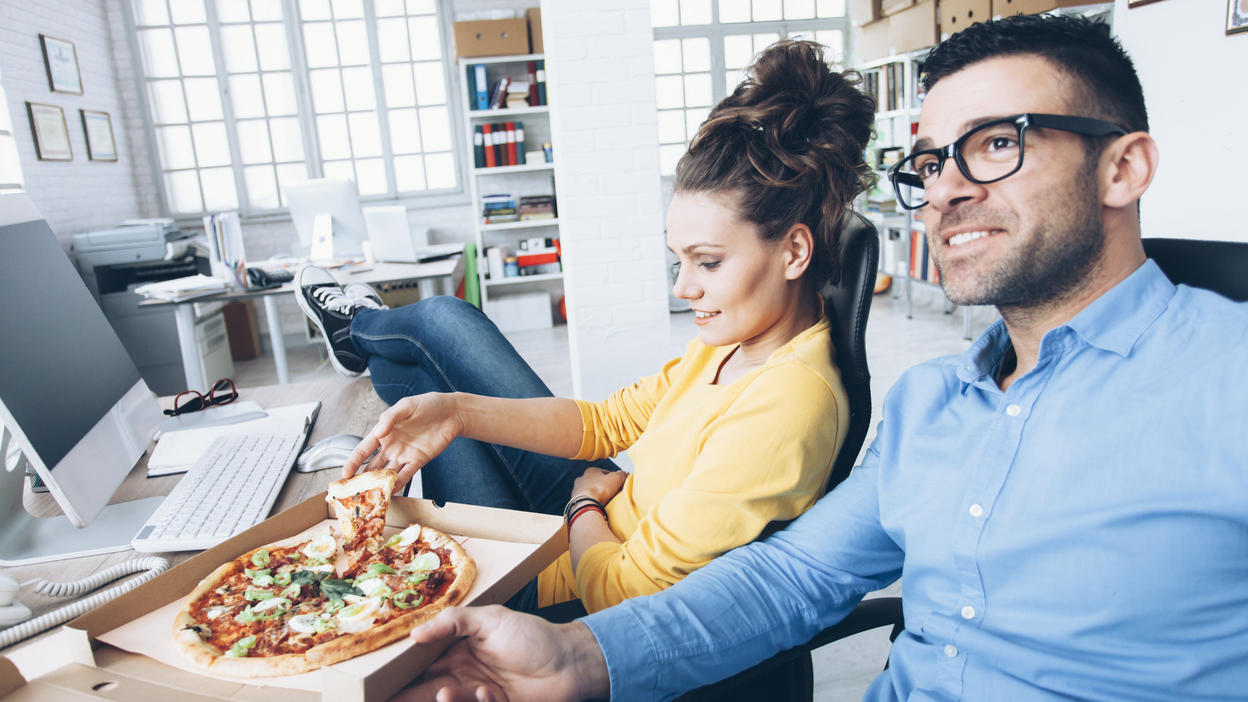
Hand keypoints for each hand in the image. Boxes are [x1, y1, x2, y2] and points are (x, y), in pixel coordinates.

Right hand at [342, 393, 461, 490]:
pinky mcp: (418, 461)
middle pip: (373, 466)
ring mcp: (404, 455)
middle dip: (362, 479)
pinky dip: (398, 485)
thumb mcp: (406, 405)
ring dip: (379, 484)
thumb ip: (390, 418)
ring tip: (370, 497)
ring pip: (387, 474)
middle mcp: (391, 446)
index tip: (344, 475)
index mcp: (383, 433)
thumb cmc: (428, 404)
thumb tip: (378, 432)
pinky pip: (406, 475)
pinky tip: (390, 493)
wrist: (452, 413)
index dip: (353, 463)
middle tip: (353, 492)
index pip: (363, 450)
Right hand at [391, 605, 607, 701]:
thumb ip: (453, 622)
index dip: (401, 669)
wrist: (571, 663)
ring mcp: (478, 694)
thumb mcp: (492, 619)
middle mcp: (464, 673)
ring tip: (445, 693)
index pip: (421, 662)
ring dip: (446, 699)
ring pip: (447, 701)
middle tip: (387, 699)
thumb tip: (415, 632)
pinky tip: (489, 692)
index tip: (378, 677)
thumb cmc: (534, 635)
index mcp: (459, 649)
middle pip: (426, 688)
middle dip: (408, 694)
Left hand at [570, 467, 626, 504]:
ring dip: (598, 495)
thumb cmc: (599, 490)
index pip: (606, 472)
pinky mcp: (575, 501)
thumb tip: (625, 474)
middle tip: (614, 493)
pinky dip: (592, 502)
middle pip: (598, 482)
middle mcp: (581, 479)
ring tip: (606, 501)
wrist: (586, 506)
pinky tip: (598, 506)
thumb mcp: (616, 478)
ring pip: (591, 491)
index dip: (614, 478)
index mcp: (590, 470)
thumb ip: (622, 474)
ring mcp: (577, 491)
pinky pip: (587, 501)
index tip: (620, 484)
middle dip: (606, 487)